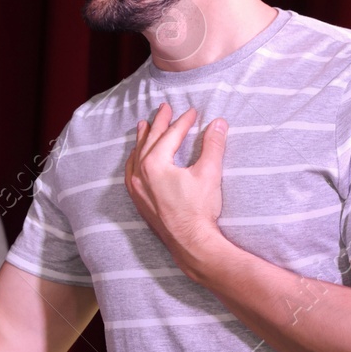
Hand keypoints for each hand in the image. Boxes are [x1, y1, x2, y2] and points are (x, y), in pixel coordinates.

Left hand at [124, 104, 227, 259]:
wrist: (191, 243)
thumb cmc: (199, 210)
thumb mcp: (209, 173)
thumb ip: (213, 145)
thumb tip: (219, 123)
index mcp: (154, 164)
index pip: (170, 135)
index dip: (183, 122)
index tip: (193, 112)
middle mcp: (140, 174)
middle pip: (150, 141)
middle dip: (159, 123)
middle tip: (165, 108)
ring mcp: (137, 188)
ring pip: (137, 156)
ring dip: (143, 139)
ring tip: (144, 125)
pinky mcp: (139, 200)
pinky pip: (132, 172)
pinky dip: (135, 159)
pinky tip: (137, 157)